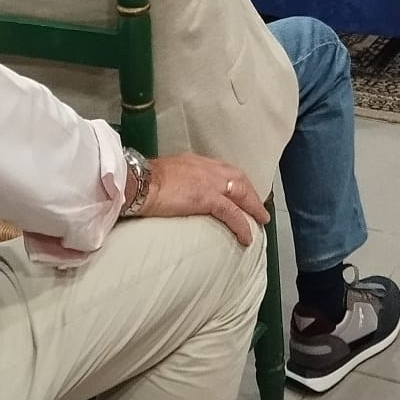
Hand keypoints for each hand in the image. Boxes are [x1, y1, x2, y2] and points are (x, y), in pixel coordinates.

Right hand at [140, 152, 269, 244]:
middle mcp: (207, 168)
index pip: (224, 170)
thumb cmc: (145, 182)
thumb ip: (179, 180)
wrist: (139, 183)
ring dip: (253, 207)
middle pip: (238, 178)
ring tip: (260, 221)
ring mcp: (209, 182)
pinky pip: (231, 213)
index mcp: (196, 162)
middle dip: (251, 193)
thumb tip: (179, 192)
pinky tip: (247, 236)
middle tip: (258, 208)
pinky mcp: (207, 198)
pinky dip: (242, 224)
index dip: (236, 181)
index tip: (242, 192)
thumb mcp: (167, 175)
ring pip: (240, 193)